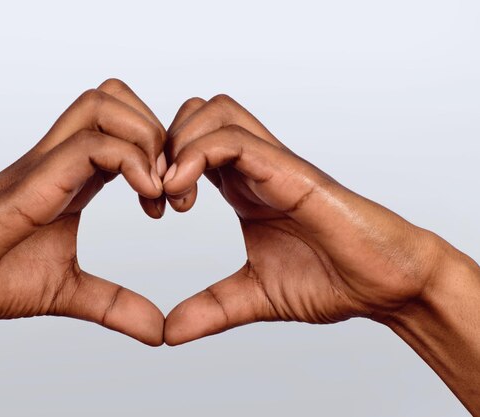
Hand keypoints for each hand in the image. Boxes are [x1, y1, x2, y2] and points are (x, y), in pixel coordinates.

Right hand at [0, 79, 165, 344]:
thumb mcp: (69, 291)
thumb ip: (116, 305)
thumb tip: (158, 332)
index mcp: (74, 176)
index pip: (125, 127)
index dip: (162, 153)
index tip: (174, 203)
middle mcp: (61, 158)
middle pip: (117, 96)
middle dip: (160, 132)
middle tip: (174, 189)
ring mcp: (46, 163)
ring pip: (104, 102)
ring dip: (146, 138)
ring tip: (157, 191)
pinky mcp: (34, 178)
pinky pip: (90, 144)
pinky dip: (130, 161)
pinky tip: (144, 196)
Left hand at [162, 94, 442, 343]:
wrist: (385, 285)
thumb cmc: (331, 280)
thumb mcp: (253, 297)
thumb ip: (210, 309)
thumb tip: (169, 333)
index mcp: (242, 187)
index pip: (190, 143)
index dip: (159, 166)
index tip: (151, 209)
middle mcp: (254, 167)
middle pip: (196, 112)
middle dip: (162, 145)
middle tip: (155, 196)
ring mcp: (273, 164)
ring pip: (212, 111)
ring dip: (178, 145)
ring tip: (172, 196)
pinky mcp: (290, 171)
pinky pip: (234, 140)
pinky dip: (196, 156)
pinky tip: (183, 196)